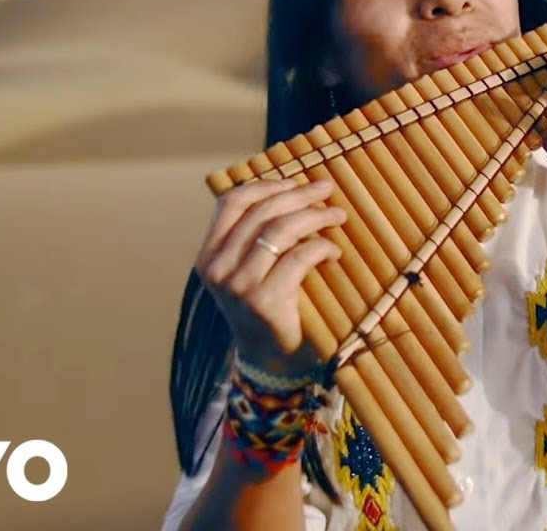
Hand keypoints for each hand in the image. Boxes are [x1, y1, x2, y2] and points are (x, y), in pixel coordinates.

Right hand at [195, 177, 346, 372]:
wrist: (271, 364)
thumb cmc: (268, 311)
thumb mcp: (250, 271)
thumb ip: (256, 238)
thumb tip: (293, 191)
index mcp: (209, 256)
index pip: (231, 202)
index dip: (265, 185)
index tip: (296, 182)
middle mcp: (217, 269)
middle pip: (261, 211)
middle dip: (298, 194)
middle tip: (326, 190)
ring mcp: (238, 286)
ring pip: (280, 230)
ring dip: (315, 216)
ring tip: (337, 215)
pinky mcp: (264, 301)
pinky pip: (299, 257)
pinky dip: (322, 247)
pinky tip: (334, 251)